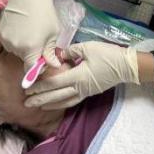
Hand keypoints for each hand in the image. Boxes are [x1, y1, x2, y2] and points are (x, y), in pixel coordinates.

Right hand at [0, 0, 60, 71]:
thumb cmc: (45, 12)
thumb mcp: (53, 33)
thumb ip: (50, 52)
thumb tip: (53, 66)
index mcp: (30, 49)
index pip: (30, 70)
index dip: (37, 69)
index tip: (42, 63)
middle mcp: (15, 47)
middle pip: (23, 59)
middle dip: (32, 54)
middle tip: (40, 40)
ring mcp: (6, 39)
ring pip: (16, 51)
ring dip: (23, 46)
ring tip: (31, 31)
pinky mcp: (0, 31)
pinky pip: (9, 42)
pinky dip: (16, 38)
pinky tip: (22, 26)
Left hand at [24, 41, 139, 109]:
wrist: (126, 66)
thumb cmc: (107, 55)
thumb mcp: (88, 48)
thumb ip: (71, 52)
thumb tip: (59, 56)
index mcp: (78, 76)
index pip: (54, 83)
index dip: (40, 86)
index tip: (28, 88)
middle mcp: (80, 88)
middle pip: (56, 96)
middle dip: (40, 99)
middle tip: (26, 102)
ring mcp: (85, 92)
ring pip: (64, 101)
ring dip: (50, 104)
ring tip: (38, 106)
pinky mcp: (90, 92)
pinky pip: (73, 100)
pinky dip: (62, 103)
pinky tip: (57, 103)